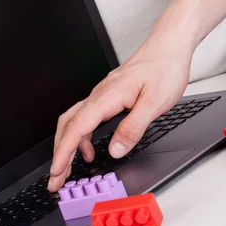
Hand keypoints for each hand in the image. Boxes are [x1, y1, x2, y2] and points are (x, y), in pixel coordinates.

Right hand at [48, 0, 225, 191]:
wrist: (169, 46)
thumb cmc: (164, 68)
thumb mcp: (155, 102)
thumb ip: (134, 127)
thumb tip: (116, 149)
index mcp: (108, 97)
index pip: (77, 128)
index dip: (64, 152)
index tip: (56, 171)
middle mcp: (100, 95)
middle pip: (68, 126)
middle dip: (59, 154)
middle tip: (56, 178)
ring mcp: (102, 95)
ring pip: (75, 122)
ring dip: (68, 146)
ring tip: (68, 168)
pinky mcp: (108, 96)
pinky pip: (86, 117)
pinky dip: (82, 136)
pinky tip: (89, 147)